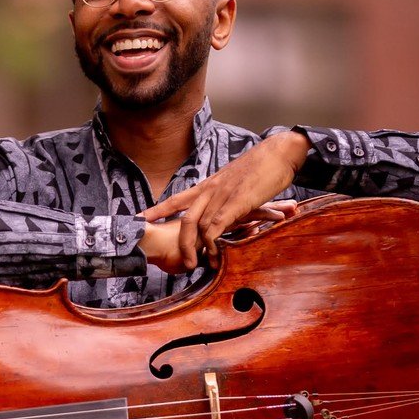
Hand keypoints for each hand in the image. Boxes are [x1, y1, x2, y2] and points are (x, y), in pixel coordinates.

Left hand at [139, 129, 309, 270]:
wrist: (279, 153)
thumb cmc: (261, 168)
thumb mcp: (235, 181)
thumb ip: (224, 197)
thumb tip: (220, 211)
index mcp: (208, 185)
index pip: (175, 199)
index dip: (156, 211)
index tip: (138, 220)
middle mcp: (210, 190)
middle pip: (184, 219)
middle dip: (180, 244)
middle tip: (182, 263)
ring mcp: (222, 195)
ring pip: (198, 225)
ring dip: (197, 249)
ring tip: (199, 265)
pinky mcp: (237, 202)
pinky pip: (217, 225)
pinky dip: (212, 242)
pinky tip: (214, 254)